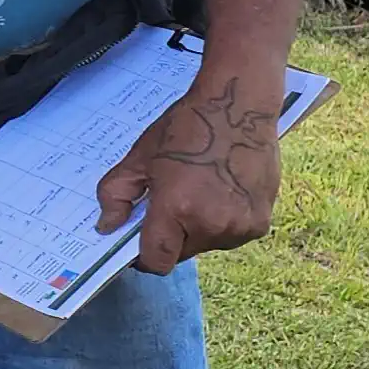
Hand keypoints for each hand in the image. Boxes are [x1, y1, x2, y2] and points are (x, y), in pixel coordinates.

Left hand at [95, 70, 284, 273]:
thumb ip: (116, 194)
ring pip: (206, 245)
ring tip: (198, 190)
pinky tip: (221, 190)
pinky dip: (222, 223)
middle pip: (181, 252)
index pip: (157, 260)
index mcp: (178, 208)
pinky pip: (230, 236)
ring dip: (197, 229)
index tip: (138, 243)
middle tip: (170, 201)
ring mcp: (240, 227)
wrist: (239, 108)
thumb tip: (107, 226)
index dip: (143, 257)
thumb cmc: (186, 128)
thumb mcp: (140, 156)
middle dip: (170, 235)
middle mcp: (212, 225)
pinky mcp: (261, 224)